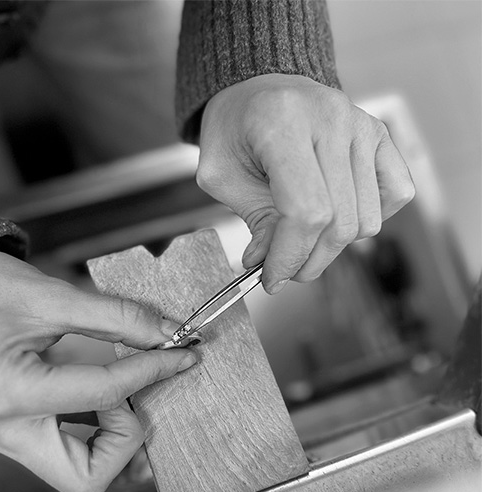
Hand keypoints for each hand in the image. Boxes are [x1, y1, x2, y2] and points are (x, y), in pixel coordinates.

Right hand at [0, 249, 196, 491]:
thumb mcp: (55, 296)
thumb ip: (118, 318)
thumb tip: (169, 335)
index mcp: (7, 391)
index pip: (102, 395)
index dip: (152, 371)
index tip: (182, 354)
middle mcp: (2, 431)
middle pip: (88, 478)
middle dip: (127, 439)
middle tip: (133, 394)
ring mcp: (7, 440)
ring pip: (82, 475)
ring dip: (116, 440)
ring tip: (120, 392)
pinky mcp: (16, 436)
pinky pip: (71, 454)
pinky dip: (100, 433)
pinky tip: (108, 399)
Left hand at [197, 74, 414, 291]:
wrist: (258, 87)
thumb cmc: (234, 129)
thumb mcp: (222, 175)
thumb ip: (252, 219)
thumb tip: (271, 263)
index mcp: (283, 124)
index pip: (305, 211)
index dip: (289, 257)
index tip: (271, 278)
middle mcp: (331, 119)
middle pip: (339, 222)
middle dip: (308, 261)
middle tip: (284, 271)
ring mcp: (363, 125)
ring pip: (367, 220)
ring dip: (333, 248)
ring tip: (303, 243)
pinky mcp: (381, 134)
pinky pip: (396, 194)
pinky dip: (369, 219)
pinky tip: (336, 216)